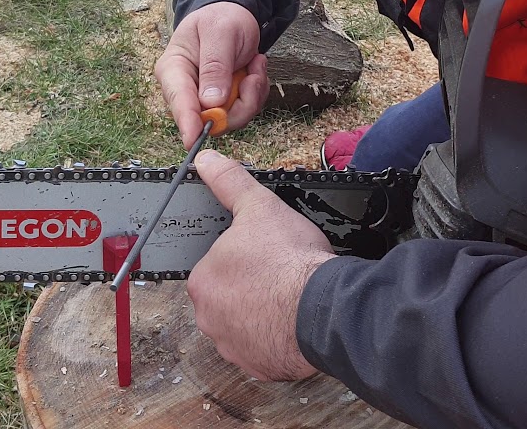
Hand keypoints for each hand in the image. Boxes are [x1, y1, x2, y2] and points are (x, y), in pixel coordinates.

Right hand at [155, 2, 269, 148]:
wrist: (233, 14)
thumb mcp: (220, 32)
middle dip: (239, 101)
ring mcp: (205, 100)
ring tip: (254, 65)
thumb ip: (215, 66)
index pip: (178, 100)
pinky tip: (253, 70)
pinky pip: (243, 111)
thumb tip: (211, 103)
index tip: (193, 139)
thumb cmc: (220, 18)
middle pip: (208, 118)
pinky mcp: (223, 104)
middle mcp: (185, 90)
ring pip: (230, 118)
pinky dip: (255, 93)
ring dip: (251, 94)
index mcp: (173, 69)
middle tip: (253, 73)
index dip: (187, 122)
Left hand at [187, 150, 333, 380]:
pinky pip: (261, 348)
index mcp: (202, 280)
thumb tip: (206, 161)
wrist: (323, 308)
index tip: (264, 255)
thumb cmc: (290, 259)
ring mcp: (232, 346)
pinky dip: (275, 337)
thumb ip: (230, 183)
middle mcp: (208, 318)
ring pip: (243, 323)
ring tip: (288, 296)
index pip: (215, 265)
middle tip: (278, 274)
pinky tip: (292, 321)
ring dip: (260, 313)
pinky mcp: (256, 365)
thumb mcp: (260, 207)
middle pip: (226, 296)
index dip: (242, 257)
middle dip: (249, 287)